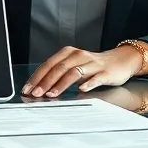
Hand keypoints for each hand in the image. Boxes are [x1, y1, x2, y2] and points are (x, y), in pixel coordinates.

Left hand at [23, 46, 140, 97]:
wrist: (120, 61)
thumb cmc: (93, 66)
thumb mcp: (74, 66)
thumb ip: (59, 74)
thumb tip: (38, 87)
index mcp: (69, 53)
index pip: (49, 64)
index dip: (37, 76)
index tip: (27, 88)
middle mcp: (79, 56)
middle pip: (59, 68)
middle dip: (46, 81)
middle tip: (36, 93)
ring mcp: (92, 64)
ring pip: (74, 72)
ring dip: (61, 84)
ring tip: (52, 94)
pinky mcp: (105, 72)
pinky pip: (95, 78)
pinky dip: (88, 83)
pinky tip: (81, 89)